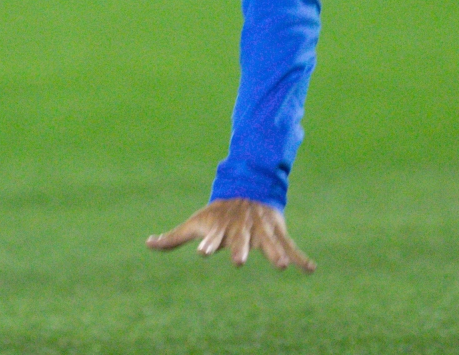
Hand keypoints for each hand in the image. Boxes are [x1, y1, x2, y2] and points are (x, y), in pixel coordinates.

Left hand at [146, 198, 314, 272]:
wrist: (245, 187)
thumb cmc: (216, 214)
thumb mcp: (195, 223)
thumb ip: (173, 238)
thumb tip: (148, 243)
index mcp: (220, 230)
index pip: (212, 238)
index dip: (208, 245)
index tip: (203, 253)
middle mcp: (240, 230)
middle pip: (240, 241)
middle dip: (240, 250)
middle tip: (239, 261)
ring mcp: (259, 230)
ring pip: (267, 243)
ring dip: (274, 253)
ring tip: (280, 266)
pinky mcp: (275, 231)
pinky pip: (291, 246)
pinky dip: (300, 258)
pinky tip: (311, 270)